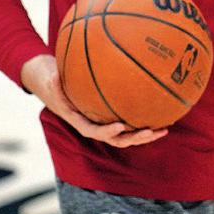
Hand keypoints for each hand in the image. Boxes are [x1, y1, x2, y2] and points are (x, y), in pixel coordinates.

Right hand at [21, 54, 166, 146]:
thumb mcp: (49, 79)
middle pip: (115, 138)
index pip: (92, 131)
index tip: (120, 126)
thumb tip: (55, 75)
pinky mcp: (112, 116)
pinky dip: (145, 121)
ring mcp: (104, 122)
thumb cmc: (51, 80)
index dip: (106, 132)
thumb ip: (53, 81)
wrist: (51, 81)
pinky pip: (130, 122)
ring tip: (164, 129)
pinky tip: (164, 114)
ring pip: (127, 134)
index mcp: (78, 120)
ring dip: (145, 135)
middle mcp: (93, 124)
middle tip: (149, 131)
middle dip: (133, 138)